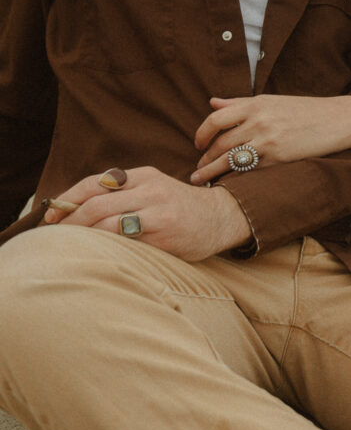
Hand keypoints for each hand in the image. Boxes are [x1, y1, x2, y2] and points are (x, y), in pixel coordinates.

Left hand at [42, 166, 251, 260]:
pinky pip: (126, 239)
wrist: (220, 217)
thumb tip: (77, 210)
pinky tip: (95, 254)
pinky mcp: (164, 232)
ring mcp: (157, 209)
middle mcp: (148, 188)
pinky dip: (105, 246)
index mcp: (143, 174)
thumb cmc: (179, 208)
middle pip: (96, 203)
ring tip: (69, 247)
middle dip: (69, 221)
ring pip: (107, 222)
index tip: (50, 214)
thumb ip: (124, 194)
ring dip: (82, 236)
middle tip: (53, 235)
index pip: (95, 182)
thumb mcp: (153, 190)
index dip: (68, 198)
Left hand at [191, 94, 350, 183]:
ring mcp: (268, 140)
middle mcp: (259, 121)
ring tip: (202, 181)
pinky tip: (228, 184)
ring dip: (212, 171)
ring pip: (230, 159)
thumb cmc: (303, 110)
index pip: (215, 119)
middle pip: (219, 143)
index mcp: (255, 104)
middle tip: (197, 170)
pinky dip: (234, 178)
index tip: (197, 145)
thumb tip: (212, 103)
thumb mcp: (271, 100)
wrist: (336, 120)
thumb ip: (239, 103)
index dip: (201, 134)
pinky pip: (249, 171)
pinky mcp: (279, 158)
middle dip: (204, 159)